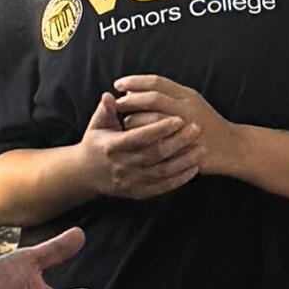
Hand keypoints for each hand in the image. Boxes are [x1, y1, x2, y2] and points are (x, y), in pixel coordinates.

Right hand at [77, 90, 200, 199]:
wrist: (86, 175)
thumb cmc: (96, 144)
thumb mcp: (96, 126)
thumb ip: (106, 110)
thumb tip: (109, 95)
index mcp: (112, 147)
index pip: (139, 137)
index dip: (159, 128)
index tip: (179, 118)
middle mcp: (122, 166)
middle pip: (154, 155)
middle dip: (178, 142)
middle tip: (197, 129)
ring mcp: (131, 181)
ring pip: (162, 172)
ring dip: (184, 161)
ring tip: (202, 149)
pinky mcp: (138, 193)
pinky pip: (162, 187)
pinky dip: (179, 179)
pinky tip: (194, 168)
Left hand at [110, 74, 239, 176]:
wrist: (231, 147)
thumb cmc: (206, 123)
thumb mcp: (190, 102)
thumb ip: (167, 94)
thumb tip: (135, 91)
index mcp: (187, 95)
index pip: (156, 82)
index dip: (135, 82)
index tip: (118, 84)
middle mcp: (186, 108)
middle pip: (152, 99)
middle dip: (131, 101)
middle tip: (117, 104)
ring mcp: (186, 127)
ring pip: (151, 120)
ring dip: (134, 120)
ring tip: (124, 122)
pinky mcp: (184, 145)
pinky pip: (157, 142)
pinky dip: (143, 140)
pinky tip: (134, 140)